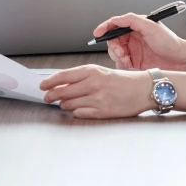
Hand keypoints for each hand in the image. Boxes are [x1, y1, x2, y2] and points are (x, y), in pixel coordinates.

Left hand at [37, 64, 155, 118]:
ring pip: (70, 104)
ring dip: (64, 105)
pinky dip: (76, 112)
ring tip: (64, 104)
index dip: (49, 82)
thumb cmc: (122, 80)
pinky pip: (80, 113)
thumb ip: (82, 77)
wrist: (143, 89)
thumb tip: (61, 83)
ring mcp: (97, 98)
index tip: (42, 86)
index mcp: (91, 71)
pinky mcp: (103, 111)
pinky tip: (77, 110)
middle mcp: (93, 84)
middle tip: (47, 98)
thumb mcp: (100, 72)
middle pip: (63, 92)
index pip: (63, 76)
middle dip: (52, 96)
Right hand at [92, 12, 185, 71]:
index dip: (105, 28)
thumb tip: (116, 19)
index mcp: (135, 27)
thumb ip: (132, 20)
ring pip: (115, 52)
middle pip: (112, 40)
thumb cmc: (170, 43)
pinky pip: (120, 64)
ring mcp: (133, 51)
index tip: (98, 33)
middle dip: (113, 46)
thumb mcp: (151, 26)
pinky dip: (121, 65)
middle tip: (120, 52)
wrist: (181, 61)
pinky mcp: (135, 63)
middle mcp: (133, 38)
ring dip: (117, 56)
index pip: (115, 25)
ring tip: (126, 60)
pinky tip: (129, 65)